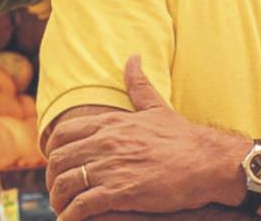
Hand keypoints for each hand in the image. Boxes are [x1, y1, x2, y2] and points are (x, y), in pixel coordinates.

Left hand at [44, 56, 249, 219]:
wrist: (208, 162)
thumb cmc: (184, 138)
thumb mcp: (157, 107)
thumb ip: (139, 85)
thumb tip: (133, 57)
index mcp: (110, 123)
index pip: (63, 133)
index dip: (53, 150)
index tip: (56, 163)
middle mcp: (105, 142)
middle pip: (58, 159)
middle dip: (52, 178)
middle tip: (56, 190)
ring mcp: (111, 167)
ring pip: (65, 183)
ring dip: (58, 198)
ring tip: (62, 208)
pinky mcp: (120, 192)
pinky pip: (83, 205)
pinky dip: (71, 215)